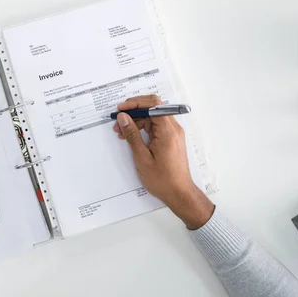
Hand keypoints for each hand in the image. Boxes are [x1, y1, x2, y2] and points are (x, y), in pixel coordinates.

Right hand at [113, 95, 213, 229]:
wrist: (179, 193)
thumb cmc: (162, 179)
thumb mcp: (142, 157)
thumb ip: (132, 135)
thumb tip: (123, 118)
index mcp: (168, 131)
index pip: (153, 105)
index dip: (135, 103)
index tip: (121, 109)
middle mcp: (173, 129)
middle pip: (152, 109)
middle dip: (133, 112)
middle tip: (118, 122)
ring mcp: (173, 133)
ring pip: (152, 118)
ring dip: (136, 121)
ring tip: (121, 132)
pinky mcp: (170, 139)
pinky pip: (155, 127)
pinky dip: (142, 128)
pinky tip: (131, 137)